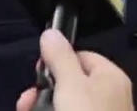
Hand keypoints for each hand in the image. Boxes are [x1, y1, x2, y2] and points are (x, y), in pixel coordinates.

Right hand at [15, 30, 133, 110]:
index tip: (38, 75)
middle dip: (43, 92)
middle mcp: (107, 97)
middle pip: (69, 84)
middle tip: (26, 103)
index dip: (56, 62)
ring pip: (64, 106)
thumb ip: (59, 57)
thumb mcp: (70, 84)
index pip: (80, 56)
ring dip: (42, 108)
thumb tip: (51, 33)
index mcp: (109, 77)